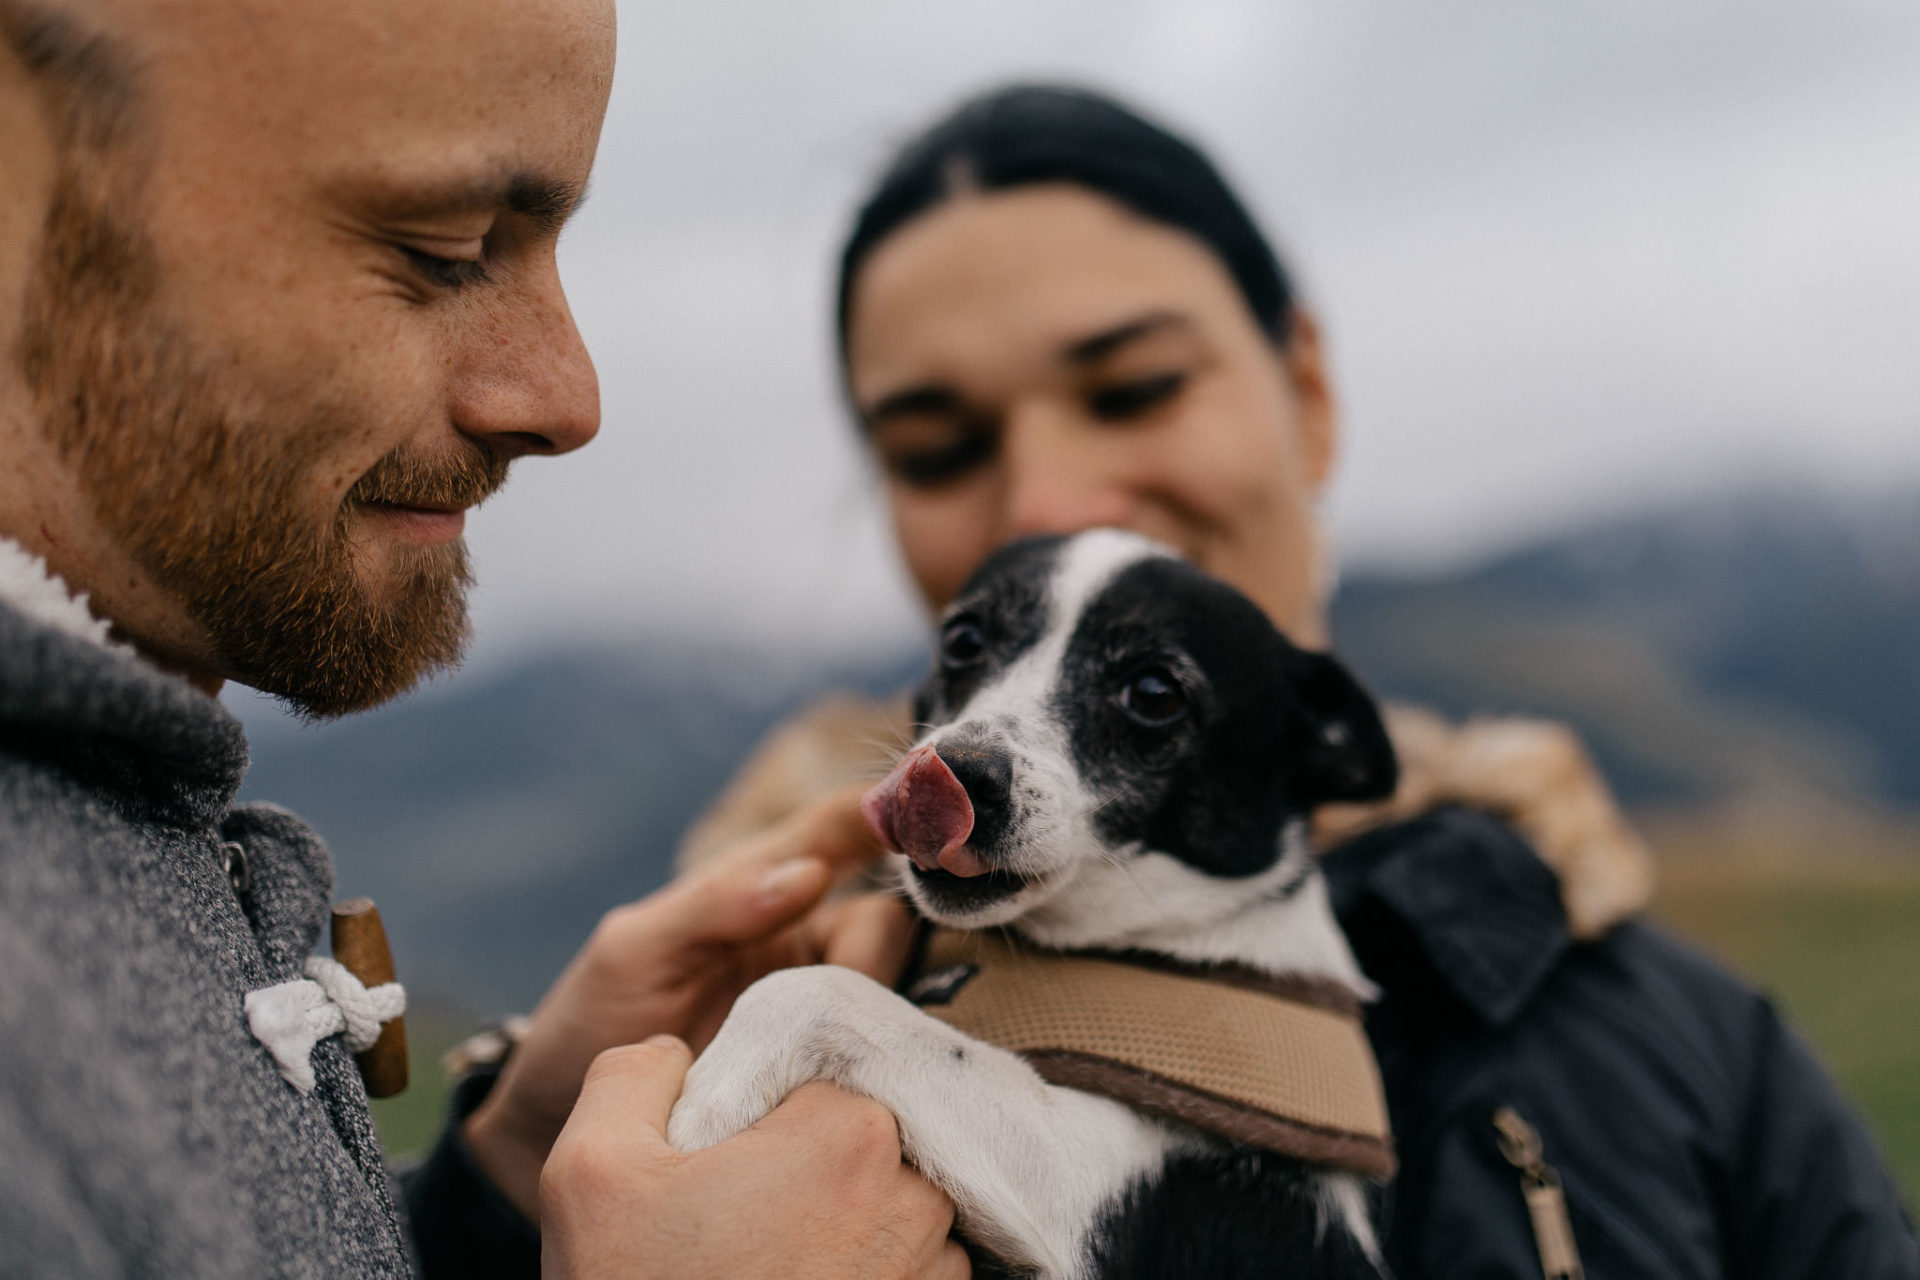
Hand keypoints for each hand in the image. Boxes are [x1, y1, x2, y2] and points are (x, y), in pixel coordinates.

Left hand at [465, 783, 916, 1215]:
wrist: (555, 1130)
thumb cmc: (587, 1024)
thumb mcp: (632, 952)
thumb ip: (714, 906)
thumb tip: (810, 874)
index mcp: (757, 888)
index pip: (840, 829)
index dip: (892, 812)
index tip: (933, 814)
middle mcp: (801, 943)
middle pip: (886, 920)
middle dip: (878, 949)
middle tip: (840, 996)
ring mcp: (815, 1010)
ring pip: (893, 989)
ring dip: (879, 1014)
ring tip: (835, 1051)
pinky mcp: (822, 1075)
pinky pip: (878, 1056)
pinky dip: (880, 1064)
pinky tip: (865, 1087)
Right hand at [540, 1037, 968, 1279]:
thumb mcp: (591, 1168)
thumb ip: (635, 1073)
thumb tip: (679, 1054)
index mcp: (850, 1131)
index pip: (824, 1070)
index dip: (768, 1106)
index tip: (725, 1155)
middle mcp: (917, 1195)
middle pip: (865, 1134)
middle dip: (808, 1159)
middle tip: (736, 1213)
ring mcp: (935, 1268)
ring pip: (893, 1198)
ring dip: (843, 1216)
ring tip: (766, 1260)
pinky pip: (912, 1263)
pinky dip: (863, 1268)